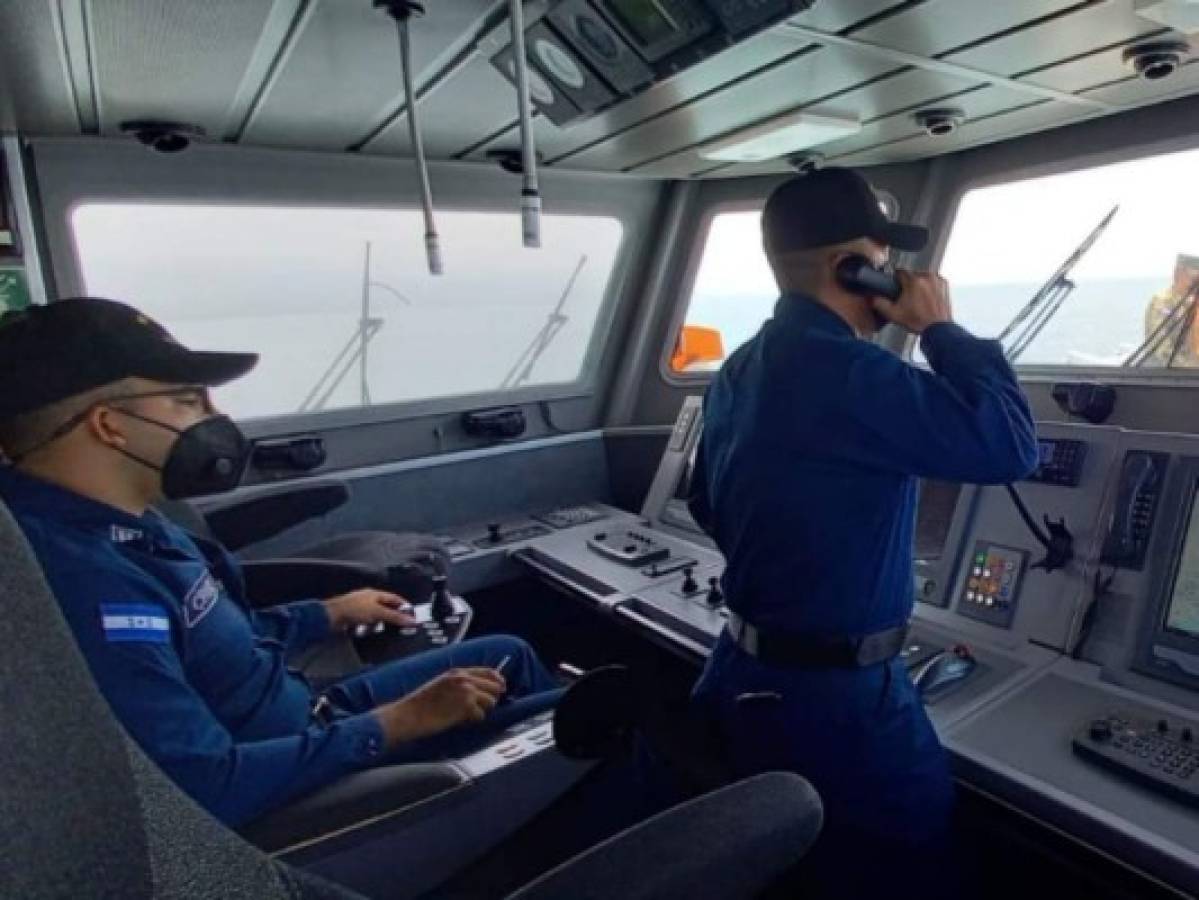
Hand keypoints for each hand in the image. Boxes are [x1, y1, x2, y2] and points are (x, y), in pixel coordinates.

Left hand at [324, 589, 414, 631]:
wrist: (331, 616)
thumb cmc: (354, 609)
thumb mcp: (378, 613)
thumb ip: (395, 617)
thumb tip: (412, 621)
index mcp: (375, 594)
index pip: (394, 598)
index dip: (403, 606)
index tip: (411, 615)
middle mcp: (367, 600)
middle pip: (385, 608)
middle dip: (391, 617)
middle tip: (400, 626)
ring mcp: (359, 609)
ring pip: (375, 618)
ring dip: (378, 625)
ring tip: (382, 631)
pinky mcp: (352, 618)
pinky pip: (365, 624)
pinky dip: (368, 629)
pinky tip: (368, 633)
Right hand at [377, 668, 507, 746]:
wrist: (409, 714)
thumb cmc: (421, 703)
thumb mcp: (441, 684)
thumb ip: (460, 683)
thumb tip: (479, 690)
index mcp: (457, 672)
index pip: (488, 671)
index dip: (497, 680)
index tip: (502, 686)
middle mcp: (464, 679)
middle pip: (494, 686)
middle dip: (491, 698)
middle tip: (480, 707)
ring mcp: (466, 691)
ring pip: (490, 701)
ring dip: (482, 710)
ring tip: (466, 714)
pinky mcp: (465, 706)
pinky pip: (480, 715)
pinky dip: (473, 720)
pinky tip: (460, 720)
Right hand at [873, 270, 952, 333]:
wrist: (938, 329)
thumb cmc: (919, 321)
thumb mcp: (894, 314)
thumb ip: (880, 304)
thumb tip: (872, 298)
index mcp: (913, 281)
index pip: (899, 271)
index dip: (895, 279)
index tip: (895, 285)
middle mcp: (927, 277)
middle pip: (912, 274)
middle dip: (908, 283)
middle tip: (907, 296)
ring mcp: (937, 280)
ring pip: (923, 277)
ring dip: (919, 284)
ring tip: (918, 298)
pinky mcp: (944, 285)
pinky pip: (933, 281)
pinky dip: (929, 286)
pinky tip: (927, 298)